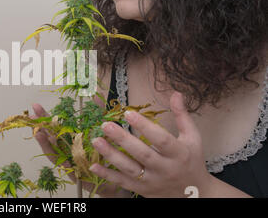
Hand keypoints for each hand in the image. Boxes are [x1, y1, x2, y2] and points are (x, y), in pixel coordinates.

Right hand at [31, 98, 129, 197]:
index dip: (45, 117)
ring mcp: (68, 162)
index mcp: (70, 139)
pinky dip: (62, 162)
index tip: (35, 106)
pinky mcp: (75, 174)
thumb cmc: (103, 154)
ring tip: (38, 133)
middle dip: (40, 126)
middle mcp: (66, 150)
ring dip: (45, 144)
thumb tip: (95, 94)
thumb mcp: (101, 130)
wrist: (113, 176)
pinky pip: (67, 168)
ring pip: (53, 153)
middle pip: (50, 137)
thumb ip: (97, 114)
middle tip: (32, 115)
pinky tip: (58, 156)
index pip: (55, 126)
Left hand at [89, 91, 213, 197]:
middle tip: (106, 125)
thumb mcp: (192, 138)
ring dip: (111, 155)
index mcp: (179, 154)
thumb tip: (175, 93)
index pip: (161, 139)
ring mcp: (152, 181)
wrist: (194, 194)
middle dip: (123, 139)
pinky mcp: (142, 190)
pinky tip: (93, 166)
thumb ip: (182, 116)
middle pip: (143, 154)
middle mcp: (165, 169)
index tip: (128, 113)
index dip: (145, 126)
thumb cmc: (191, 161)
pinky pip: (122, 183)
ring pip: (129, 169)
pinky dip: (107, 175)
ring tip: (96, 141)